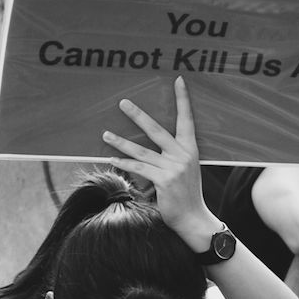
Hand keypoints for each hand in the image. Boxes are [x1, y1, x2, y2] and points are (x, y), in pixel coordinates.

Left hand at [102, 77, 214, 246]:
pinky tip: (111, 158)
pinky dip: (124, 163)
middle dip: (138, 115)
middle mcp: (183, 155)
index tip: (179, 81)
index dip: (183, 100)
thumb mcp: (185, 169)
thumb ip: (171, 155)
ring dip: (121, 142)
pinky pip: (138, 168)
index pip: (187, 119)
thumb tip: (147, 145)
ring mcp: (174, 168)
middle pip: (157, 129)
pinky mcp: (164, 180)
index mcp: (191, 149)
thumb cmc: (186, 193)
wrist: (193, 218)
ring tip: (106, 134)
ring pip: (141, 151)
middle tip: (123, 102)